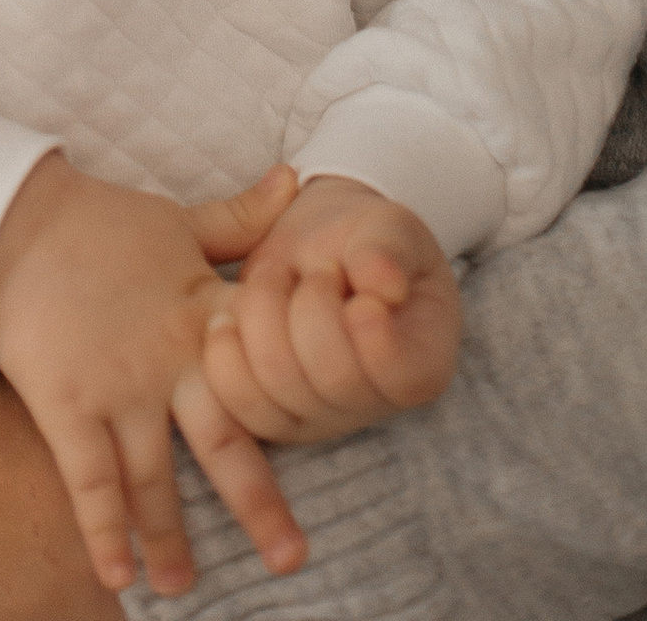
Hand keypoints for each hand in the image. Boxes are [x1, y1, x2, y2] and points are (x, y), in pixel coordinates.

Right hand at [0, 152, 304, 593]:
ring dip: (170, 536)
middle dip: (258, 504)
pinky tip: (118, 576)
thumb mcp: (181, 220)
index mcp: (204, 316)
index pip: (263, 374)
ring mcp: (120, 388)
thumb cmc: (104, 223)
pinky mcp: (68, 405)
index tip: (329, 444)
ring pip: (155, 478)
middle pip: (224, 444)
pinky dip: (104, 529)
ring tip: (183, 587)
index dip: (297, 412)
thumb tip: (299, 179)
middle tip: (290, 558)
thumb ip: (240, 218)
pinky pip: (90, 480)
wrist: (21, 223)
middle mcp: (171, 362)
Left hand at [196, 174, 458, 449]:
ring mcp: (317, 419)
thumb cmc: (366, 241)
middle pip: (331, 376)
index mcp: (420, 364)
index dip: (369, 329)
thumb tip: (385, 286)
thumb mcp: (390, 228)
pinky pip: (234, 401)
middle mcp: (370, 405)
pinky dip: (225, 349)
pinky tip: (231, 313)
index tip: (353, 284)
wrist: (320, 247)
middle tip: (318, 269)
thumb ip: (389, 250)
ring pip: (275, 386)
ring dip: (263, 313)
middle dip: (311, 303)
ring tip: (278, 278)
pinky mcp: (268, 418)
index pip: (399, 373)